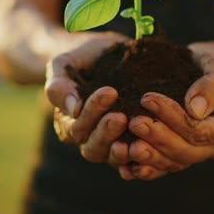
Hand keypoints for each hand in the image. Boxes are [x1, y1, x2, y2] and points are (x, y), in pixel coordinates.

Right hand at [44, 32, 130, 164]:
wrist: (103, 55)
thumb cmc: (79, 59)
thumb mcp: (62, 65)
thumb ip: (60, 86)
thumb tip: (73, 108)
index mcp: (68, 124)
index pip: (76, 127)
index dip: (91, 112)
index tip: (109, 92)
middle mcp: (88, 139)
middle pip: (93, 148)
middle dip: (106, 133)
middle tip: (121, 117)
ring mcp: (111, 143)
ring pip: (113, 157)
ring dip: (124, 150)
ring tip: (137, 133)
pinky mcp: (132, 143)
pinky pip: (136, 158)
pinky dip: (143, 158)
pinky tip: (153, 148)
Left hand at [121, 42, 213, 180]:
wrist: (199, 70)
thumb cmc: (209, 63)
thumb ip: (212, 86)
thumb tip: (195, 111)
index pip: (200, 130)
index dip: (173, 118)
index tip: (148, 99)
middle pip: (185, 151)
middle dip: (158, 138)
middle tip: (134, 123)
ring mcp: (195, 154)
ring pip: (172, 164)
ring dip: (147, 157)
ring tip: (124, 145)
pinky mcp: (176, 157)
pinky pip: (161, 169)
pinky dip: (143, 169)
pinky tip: (124, 167)